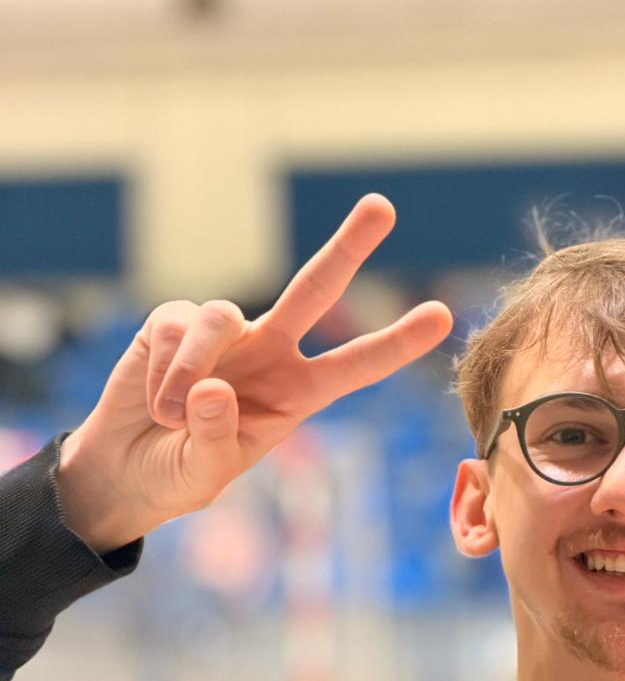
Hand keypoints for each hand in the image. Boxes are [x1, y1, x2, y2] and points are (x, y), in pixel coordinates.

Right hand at [57, 195, 452, 551]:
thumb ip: (217, 437)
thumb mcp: (207, 473)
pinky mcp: (173, 322)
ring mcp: (225, 333)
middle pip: (313, 289)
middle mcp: (270, 352)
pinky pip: (174, 329)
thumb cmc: (181, 473)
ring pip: (222, 318)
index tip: (442, 314)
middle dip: (348, 247)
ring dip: (190, 371)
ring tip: (172, 415)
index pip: (356, 365)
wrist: (126, 469)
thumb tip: (215, 386)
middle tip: (383, 207)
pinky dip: (161, 371)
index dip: (397, 342)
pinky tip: (153, 400)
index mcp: (298, 394)